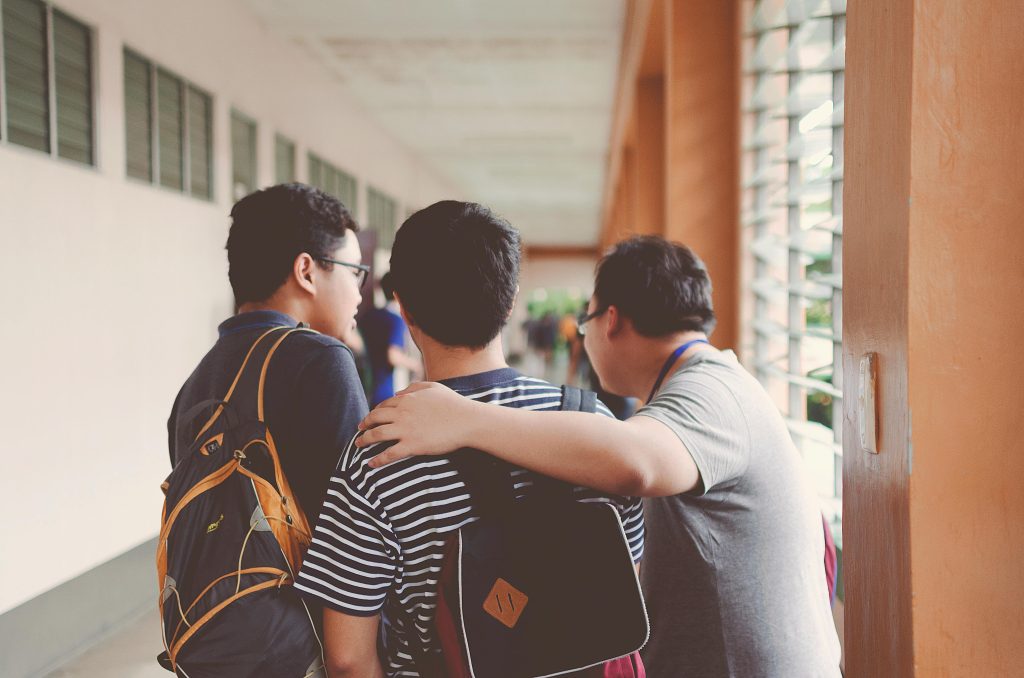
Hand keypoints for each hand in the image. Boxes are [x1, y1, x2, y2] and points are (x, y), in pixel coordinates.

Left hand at [357, 382, 474, 466]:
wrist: (467, 421)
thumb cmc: (453, 403)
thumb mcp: (433, 387)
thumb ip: (414, 387)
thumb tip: (398, 393)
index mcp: (407, 399)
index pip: (383, 405)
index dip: (374, 412)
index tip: (371, 418)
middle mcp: (402, 413)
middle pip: (375, 418)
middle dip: (364, 425)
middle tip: (359, 431)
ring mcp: (406, 430)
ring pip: (376, 435)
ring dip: (364, 441)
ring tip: (358, 445)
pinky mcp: (412, 446)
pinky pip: (389, 454)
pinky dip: (377, 460)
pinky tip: (371, 464)